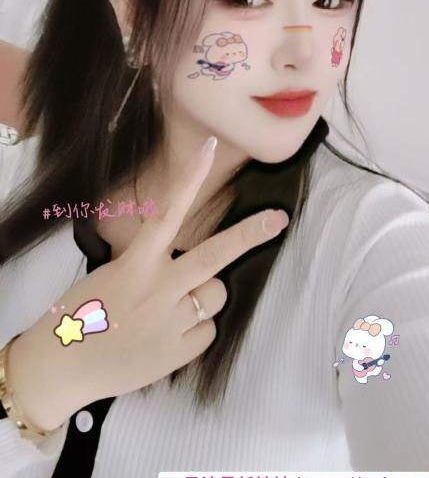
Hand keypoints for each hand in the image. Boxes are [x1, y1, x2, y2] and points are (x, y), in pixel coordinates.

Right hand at [7, 137, 288, 429]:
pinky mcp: (178, 353)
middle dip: (250, 235)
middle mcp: (156, 289)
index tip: (209, 148)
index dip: (190, 178)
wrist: (59, 368)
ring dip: (205, 296)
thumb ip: (150, 264)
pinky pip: (207, 330)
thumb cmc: (82, 313)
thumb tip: (190, 265)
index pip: (168, 213)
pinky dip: (194, 330)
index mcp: (135, 264)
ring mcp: (170, 323)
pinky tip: (167, 336)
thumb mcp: (112, 274)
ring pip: (216, 295)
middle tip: (279, 219)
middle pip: (212, 257)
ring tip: (173, 309)